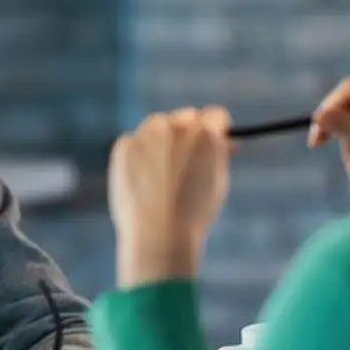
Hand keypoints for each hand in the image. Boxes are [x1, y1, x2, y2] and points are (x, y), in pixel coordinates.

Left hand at [108, 106, 233, 286]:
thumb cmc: (194, 214)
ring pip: (158, 126)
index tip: (212, 141)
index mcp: (206, 132)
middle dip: (189, 132)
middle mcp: (176, 125)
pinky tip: (142, 180)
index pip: (216, 115)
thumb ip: (220, 155)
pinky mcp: (124, 145)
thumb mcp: (217, 182)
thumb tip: (225, 140)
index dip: (216, 130)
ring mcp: (147, 134)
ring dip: (163, 139)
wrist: (159, 234)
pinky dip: (138, 155)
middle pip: (187, 116)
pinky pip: (134, 142)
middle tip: (186, 159)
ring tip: (163, 175)